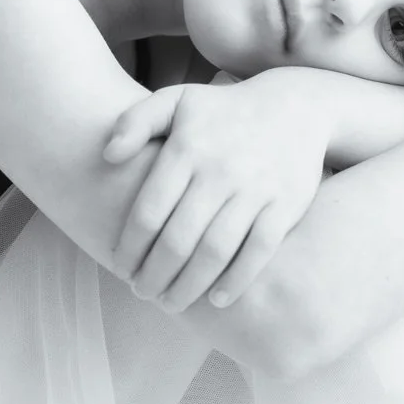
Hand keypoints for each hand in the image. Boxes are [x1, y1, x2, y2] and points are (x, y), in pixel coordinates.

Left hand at [100, 72, 332, 311]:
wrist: (296, 106)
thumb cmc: (223, 112)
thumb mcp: (176, 101)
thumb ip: (135, 121)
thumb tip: (107, 156)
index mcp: (186, 149)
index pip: (148, 212)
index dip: (130, 248)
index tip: (122, 269)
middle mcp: (219, 171)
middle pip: (178, 240)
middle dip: (154, 275)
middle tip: (142, 292)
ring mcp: (255, 190)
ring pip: (214, 252)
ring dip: (188, 285)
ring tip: (171, 302)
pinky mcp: (285, 205)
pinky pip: (257, 251)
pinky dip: (237, 280)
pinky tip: (217, 299)